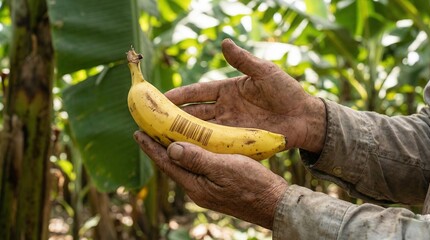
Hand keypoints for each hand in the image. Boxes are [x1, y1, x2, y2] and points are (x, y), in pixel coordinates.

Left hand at [134, 131, 288, 228]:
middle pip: (172, 165)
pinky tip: (193, 147)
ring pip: (185, 166)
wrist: (274, 205)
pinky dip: (190, 154)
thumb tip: (171, 149)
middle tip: (148, 129)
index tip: (137, 132)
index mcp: (195, 185)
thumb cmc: (253, 185)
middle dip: (159, 147)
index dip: (151, 147)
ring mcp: (207, 190)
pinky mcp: (217, 187)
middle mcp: (197, 189)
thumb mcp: (225, 168)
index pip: (167, 163)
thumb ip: (198, 159)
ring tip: (166, 135)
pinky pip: (197, 168)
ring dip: (174, 150)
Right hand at [165, 39, 325, 152]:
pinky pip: (215, 145)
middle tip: (152, 121)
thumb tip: (223, 42)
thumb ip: (243, 60)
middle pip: (194, 114)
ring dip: (183, 134)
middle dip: (173, 117)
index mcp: (227, 90)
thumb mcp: (265, 72)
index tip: (159, 97)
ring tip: (162, 138)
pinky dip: (201, 148)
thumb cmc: (286, 91)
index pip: (198, 93)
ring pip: (201, 131)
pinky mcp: (237, 141)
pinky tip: (187, 152)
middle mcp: (224, 109)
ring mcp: (230, 126)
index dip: (180, 95)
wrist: (304, 117)